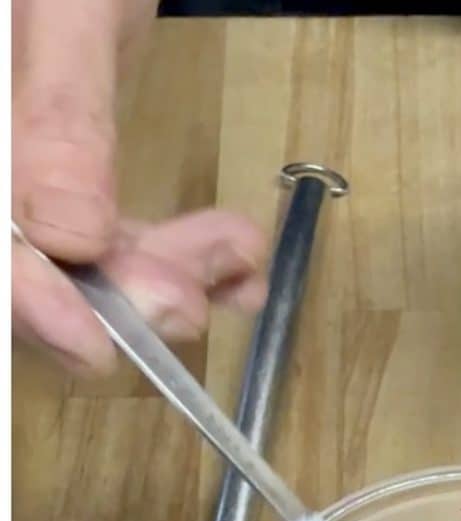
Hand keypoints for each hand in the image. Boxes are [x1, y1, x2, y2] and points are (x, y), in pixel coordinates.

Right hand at [12, 0, 268, 373]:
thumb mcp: (64, 10)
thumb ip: (58, 117)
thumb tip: (68, 234)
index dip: (28, 301)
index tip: (96, 346)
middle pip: (24, 265)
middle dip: (117, 294)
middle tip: (193, 298)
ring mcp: (17, 174)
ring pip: (77, 262)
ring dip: (167, 274)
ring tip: (236, 253)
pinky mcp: (61, 177)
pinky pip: (110, 237)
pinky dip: (177, 255)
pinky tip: (238, 260)